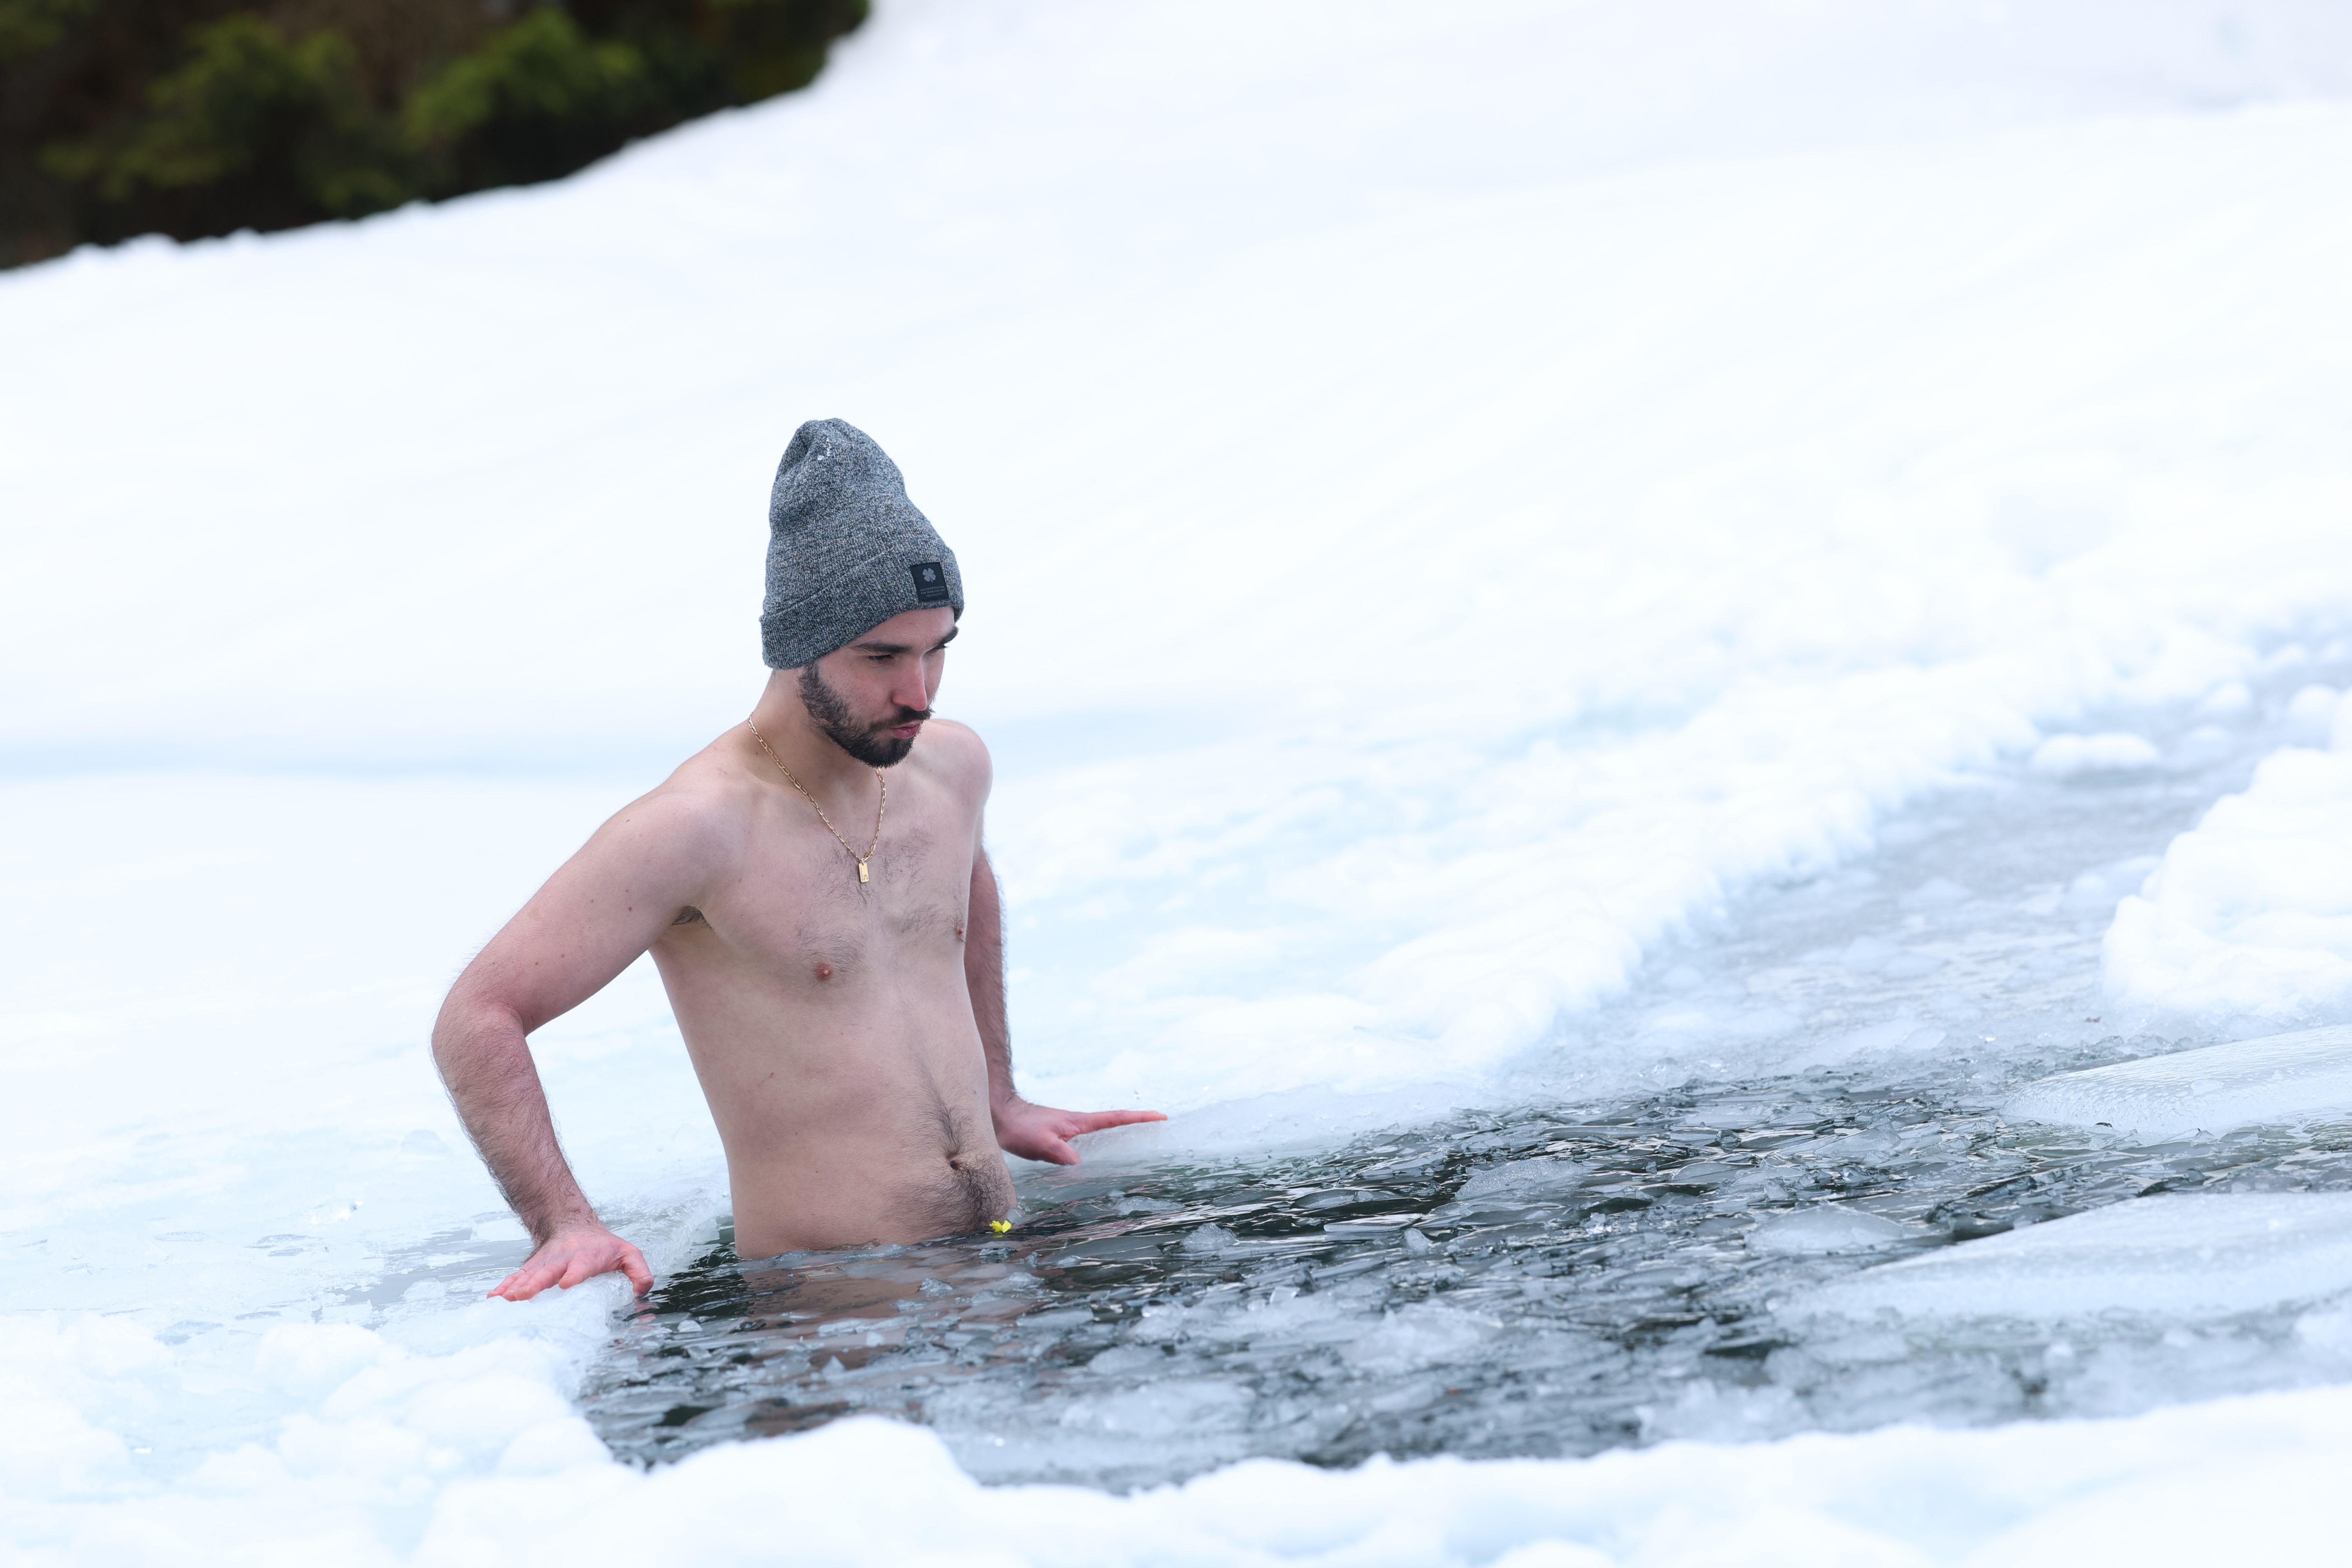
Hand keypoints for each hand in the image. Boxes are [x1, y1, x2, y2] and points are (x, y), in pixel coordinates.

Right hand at [488, 1224, 653, 1301]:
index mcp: (587, 1258)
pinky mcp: (532, 1269)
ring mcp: (544, 1264)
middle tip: (523, 1296)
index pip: (581, 1266)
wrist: (575, 1227)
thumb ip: (639, 1273)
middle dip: (535, 1283)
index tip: (566, 1284)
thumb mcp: (628, 1254)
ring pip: (528, 1275)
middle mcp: (562, 1260)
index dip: (574, 1275)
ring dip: (515, 1287)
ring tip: (503, 1299)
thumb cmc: (604, 1247)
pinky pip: (516, 1278)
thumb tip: (640, 1292)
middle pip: (548, 1271)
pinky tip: (493, 1298)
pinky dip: (504, 1287)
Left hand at [992, 1096, 1166, 1165]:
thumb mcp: (1040, 1142)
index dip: (1139, 1117)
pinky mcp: (1061, 1134)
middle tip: (1159, 1124)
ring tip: (1139, 1139)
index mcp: (1079, 1122)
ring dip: (1121, 1130)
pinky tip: (1099, 1153)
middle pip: (1114, 1120)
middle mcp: (1078, 1123)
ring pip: (1101, 1129)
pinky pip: (1088, 1138)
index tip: (1160, 1116)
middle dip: (1137, 1121)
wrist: (1001, 1116)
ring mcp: (1070, 1128)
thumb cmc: (1020, 1127)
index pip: (1115, 1118)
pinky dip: (1101, 1141)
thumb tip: (1079, 1164)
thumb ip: (1060, 1151)